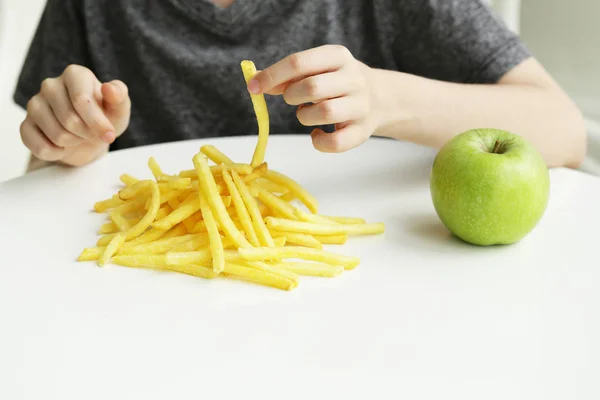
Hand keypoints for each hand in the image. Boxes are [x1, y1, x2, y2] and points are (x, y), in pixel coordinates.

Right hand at [20, 65, 130, 166]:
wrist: (88, 137)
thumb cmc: (105, 118)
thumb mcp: (118, 110)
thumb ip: (119, 97)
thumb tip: (109, 88)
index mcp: (75, 75)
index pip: (81, 100)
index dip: (97, 123)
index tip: (110, 135)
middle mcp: (50, 85)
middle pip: (70, 120)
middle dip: (87, 134)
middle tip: (92, 133)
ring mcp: (34, 104)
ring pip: (57, 135)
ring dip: (74, 143)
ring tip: (78, 136)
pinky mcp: (25, 125)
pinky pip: (40, 147)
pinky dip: (57, 154)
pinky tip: (62, 146)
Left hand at [249, 45, 380, 151]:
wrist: (380, 99)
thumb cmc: (337, 83)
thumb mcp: (317, 69)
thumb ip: (289, 76)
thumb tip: (257, 83)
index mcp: (338, 56)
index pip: (300, 62)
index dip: (272, 76)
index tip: (253, 87)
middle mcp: (353, 79)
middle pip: (312, 87)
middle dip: (292, 96)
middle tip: (293, 100)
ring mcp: (361, 106)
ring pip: (325, 112)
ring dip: (305, 117)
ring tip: (307, 114)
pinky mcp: (362, 132)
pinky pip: (335, 143)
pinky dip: (319, 141)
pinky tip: (317, 134)